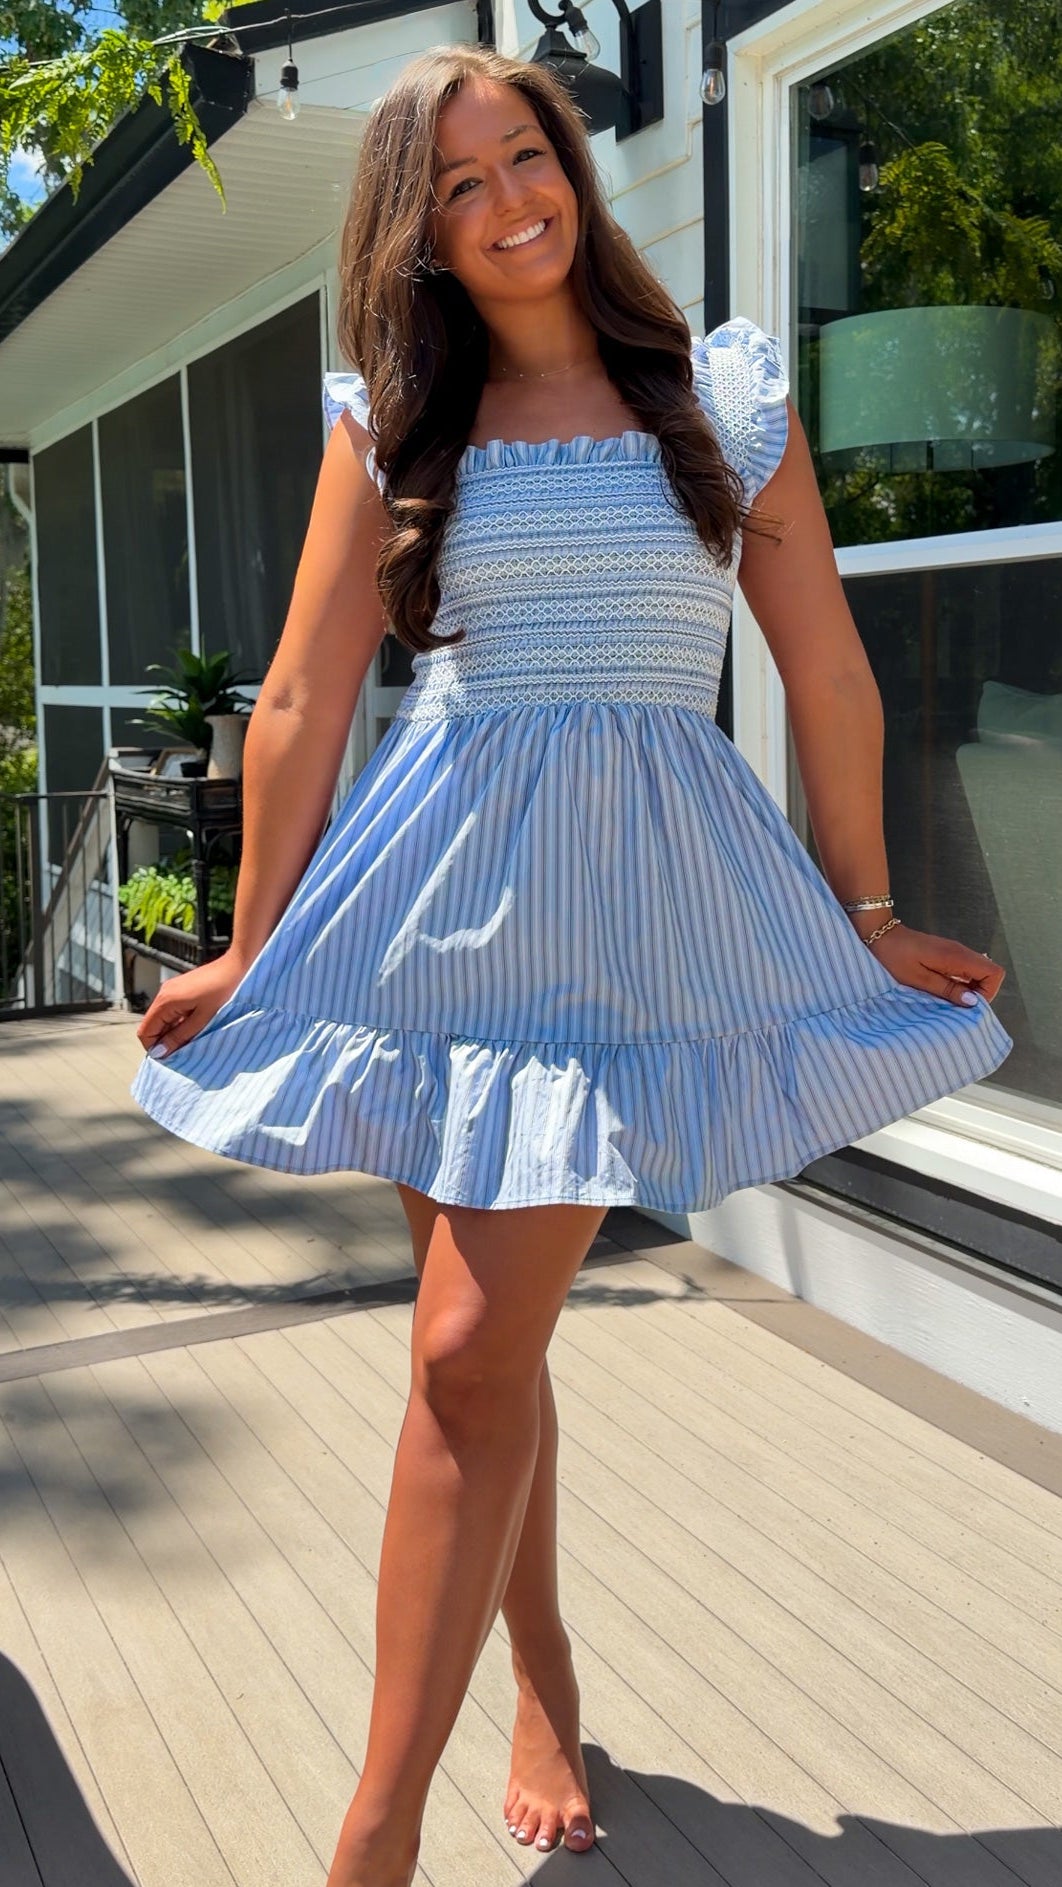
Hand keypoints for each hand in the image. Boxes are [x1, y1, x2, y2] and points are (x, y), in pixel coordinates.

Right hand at [135, 951, 249, 1059]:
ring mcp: (171, 990)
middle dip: (165, 1040)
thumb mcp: (202, 1019)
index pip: (145, 1031)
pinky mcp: (179, 989)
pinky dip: (179, 1021)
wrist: (236, 966)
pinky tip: (196, 1025)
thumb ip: (180, 1036)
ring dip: (174, 1031)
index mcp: (165, 1001)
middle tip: (184, 1050)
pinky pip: (172, 1010)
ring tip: (193, 1038)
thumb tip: (160, 1052)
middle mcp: (163, 994)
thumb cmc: (223, 991)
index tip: (170, 1058)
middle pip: (153, 1025)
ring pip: (163, 1019)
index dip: (154, 1047)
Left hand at [862, 922, 1004, 1007]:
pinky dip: (958, 983)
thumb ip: (947, 990)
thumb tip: (973, 1002)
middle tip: (956, 1006)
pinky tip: (940, 991)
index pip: (994, 973)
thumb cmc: (894, 957)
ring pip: (976, 973)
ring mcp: (954, 952)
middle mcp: (960, 952)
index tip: (967, 1005)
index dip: (988, 992)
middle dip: (979, 993)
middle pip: (988, 974)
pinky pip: (963, 971)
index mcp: (957, 956)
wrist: (878, 935)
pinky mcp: (946, 955)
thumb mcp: (918, 980)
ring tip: (946, 999)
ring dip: (967, 989)